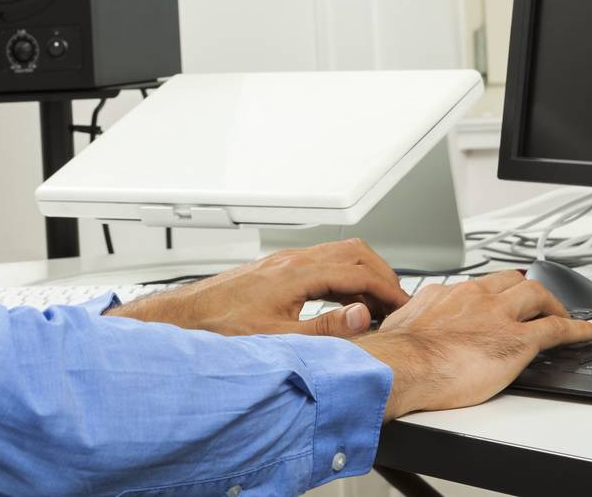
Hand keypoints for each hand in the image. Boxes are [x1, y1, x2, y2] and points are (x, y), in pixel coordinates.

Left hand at [106, 238, 408, 337]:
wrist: (186, 319)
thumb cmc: (222, 329)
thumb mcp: (278, 338)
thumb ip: (324, 329)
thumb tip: (362, 315)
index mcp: (297, 273)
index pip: (358, 272)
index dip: (388, 288)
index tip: (405, 306)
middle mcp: (291, 260)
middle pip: (354, 252)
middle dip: (382, 274)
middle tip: (398, 301)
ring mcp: (283, 262)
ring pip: (338, 253)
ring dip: (363, 272)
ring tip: (377, 302)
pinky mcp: (275, 269)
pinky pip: (322, 261)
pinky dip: (343, 274)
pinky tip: (342, 298)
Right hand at [357, 270, 591, 417]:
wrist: (401, 366)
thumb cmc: (394, 356)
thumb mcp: (399, 330)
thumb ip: (409, 326)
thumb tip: (400, 337)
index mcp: (444, 295)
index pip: (478, 286)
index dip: (495, 293)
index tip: (499, 300)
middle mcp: (473, 297)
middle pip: (512, 281)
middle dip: (528, 291)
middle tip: (538, 304)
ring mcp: (498, 316)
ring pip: (537, 296)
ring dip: (554, 304)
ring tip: (565, 315)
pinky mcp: (517, 340)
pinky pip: (557, 328)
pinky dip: (577, 329)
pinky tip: (589, 332)